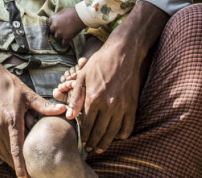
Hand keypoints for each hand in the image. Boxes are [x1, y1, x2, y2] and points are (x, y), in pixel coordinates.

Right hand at [0, 19, 65, 176]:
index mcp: (12, 119)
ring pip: (0, 151)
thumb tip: (63, 110)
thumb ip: (44, 106)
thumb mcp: (27, 94)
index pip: (16, 148)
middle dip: (17, 166)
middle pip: (8, 154)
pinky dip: (2, 152)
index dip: (21, 165)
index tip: (25, 177)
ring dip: (9, 160)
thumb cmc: (8, 84)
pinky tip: (9, 155)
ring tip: (21, 168)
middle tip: (29, 174)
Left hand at [48, 7, 85, 45]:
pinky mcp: (66, 38)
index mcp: (53, 19)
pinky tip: (66, 42)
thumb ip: (57, 16)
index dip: (52, 23)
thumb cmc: (72, 11)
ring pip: (56, 37)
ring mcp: (60, 33)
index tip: (55, 24)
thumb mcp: (62, 11)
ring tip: (63, 35)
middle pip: (51, 31)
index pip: (49, 23)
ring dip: (59, 37)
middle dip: (55, 30)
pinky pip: (63, 43)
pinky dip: (64, 43)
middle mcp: (54, 26)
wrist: (81, 16)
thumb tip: (57, 18)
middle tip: (59, 30)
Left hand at [62, 2, 167, 153]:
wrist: (124, 53)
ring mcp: (122, 107)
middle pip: (99, 132)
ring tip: (100, 148)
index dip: (83, 136)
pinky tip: (116, 137)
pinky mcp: (132, 106)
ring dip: (106, 143)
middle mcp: (108, 105)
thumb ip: (76, 97)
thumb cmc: (100, 63)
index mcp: (94, 98)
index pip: (86, 125)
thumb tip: (69, 116)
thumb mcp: (82, 76)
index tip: (82, 141)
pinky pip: (128, 127)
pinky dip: (122, 135)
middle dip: (93, 143)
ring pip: (113, 133)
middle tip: (89, 149)